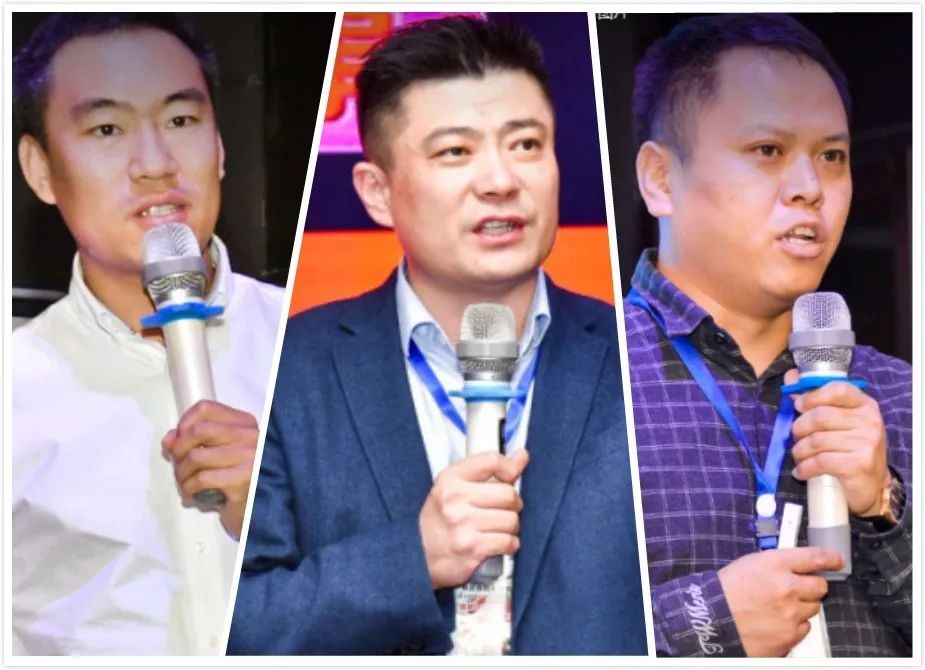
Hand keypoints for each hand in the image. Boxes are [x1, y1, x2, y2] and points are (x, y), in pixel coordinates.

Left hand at [161, 400, 257, 537]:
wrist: (260, 514)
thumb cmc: (240, 484)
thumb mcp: (219, 457)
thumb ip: (194, 443)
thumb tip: (169, 439)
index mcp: (246, 425)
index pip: (206, 408)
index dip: (184, 423)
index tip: (179, 440)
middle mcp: (251, 436)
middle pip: (197, 431)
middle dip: (179, 450)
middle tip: (179, 467)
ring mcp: (249, 457)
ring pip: (195, 456)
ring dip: (182, 474)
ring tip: (186, 484)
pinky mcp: (243, 480)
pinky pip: (201, 479)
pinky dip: (189, 489)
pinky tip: (193, 496)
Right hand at [419, 450, 528, 589]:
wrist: (417, 558)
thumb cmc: (437, 522)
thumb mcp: (452, 489)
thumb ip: (487, 471)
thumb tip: (522, 456)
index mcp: (450, 480)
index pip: (491, 461)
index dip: (510, 467)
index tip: (512, 474)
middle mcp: (455, 500)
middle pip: (508, 494)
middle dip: (512, 504)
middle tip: (502, 509)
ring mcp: (464, 525)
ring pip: (512, 520)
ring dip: (510, 527)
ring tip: (496, 528)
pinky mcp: (472, 549)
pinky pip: (509, 542)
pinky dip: (509, 544)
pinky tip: (496, 543)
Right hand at [718, 547, 842, 655]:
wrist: (712, 619)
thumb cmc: (727, 590)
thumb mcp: (751, 564)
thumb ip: (779, 564)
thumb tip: (800, 567)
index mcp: (775, 564)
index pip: (814, 558)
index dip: (830, 558)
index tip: (837, 560)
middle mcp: (787, 588)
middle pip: (820, 586)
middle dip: (811, 587)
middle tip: (796, 590)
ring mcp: (791, 614)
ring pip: (813, 609)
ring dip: (801, 607)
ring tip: (778, 608)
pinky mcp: (790, 636)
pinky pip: (803, 628)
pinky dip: (793, 625)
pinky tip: (775, 622)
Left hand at [786, 369, 889, 515]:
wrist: (870, 485)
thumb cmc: (850, 449)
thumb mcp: (839, 421)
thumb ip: (816, 399)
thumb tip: (790, 378)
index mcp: (864, 405)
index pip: (838, 389)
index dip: (812, 396)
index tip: (799, 406)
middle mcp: (869, 421)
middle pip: (820, 416)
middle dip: (799, 428)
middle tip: (797, 438)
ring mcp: (866, 443)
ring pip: (816, 441)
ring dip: (800, 451)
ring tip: (800, 457)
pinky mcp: (859, 464)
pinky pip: (820, 461)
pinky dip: (805, 467)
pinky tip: (802, 471)